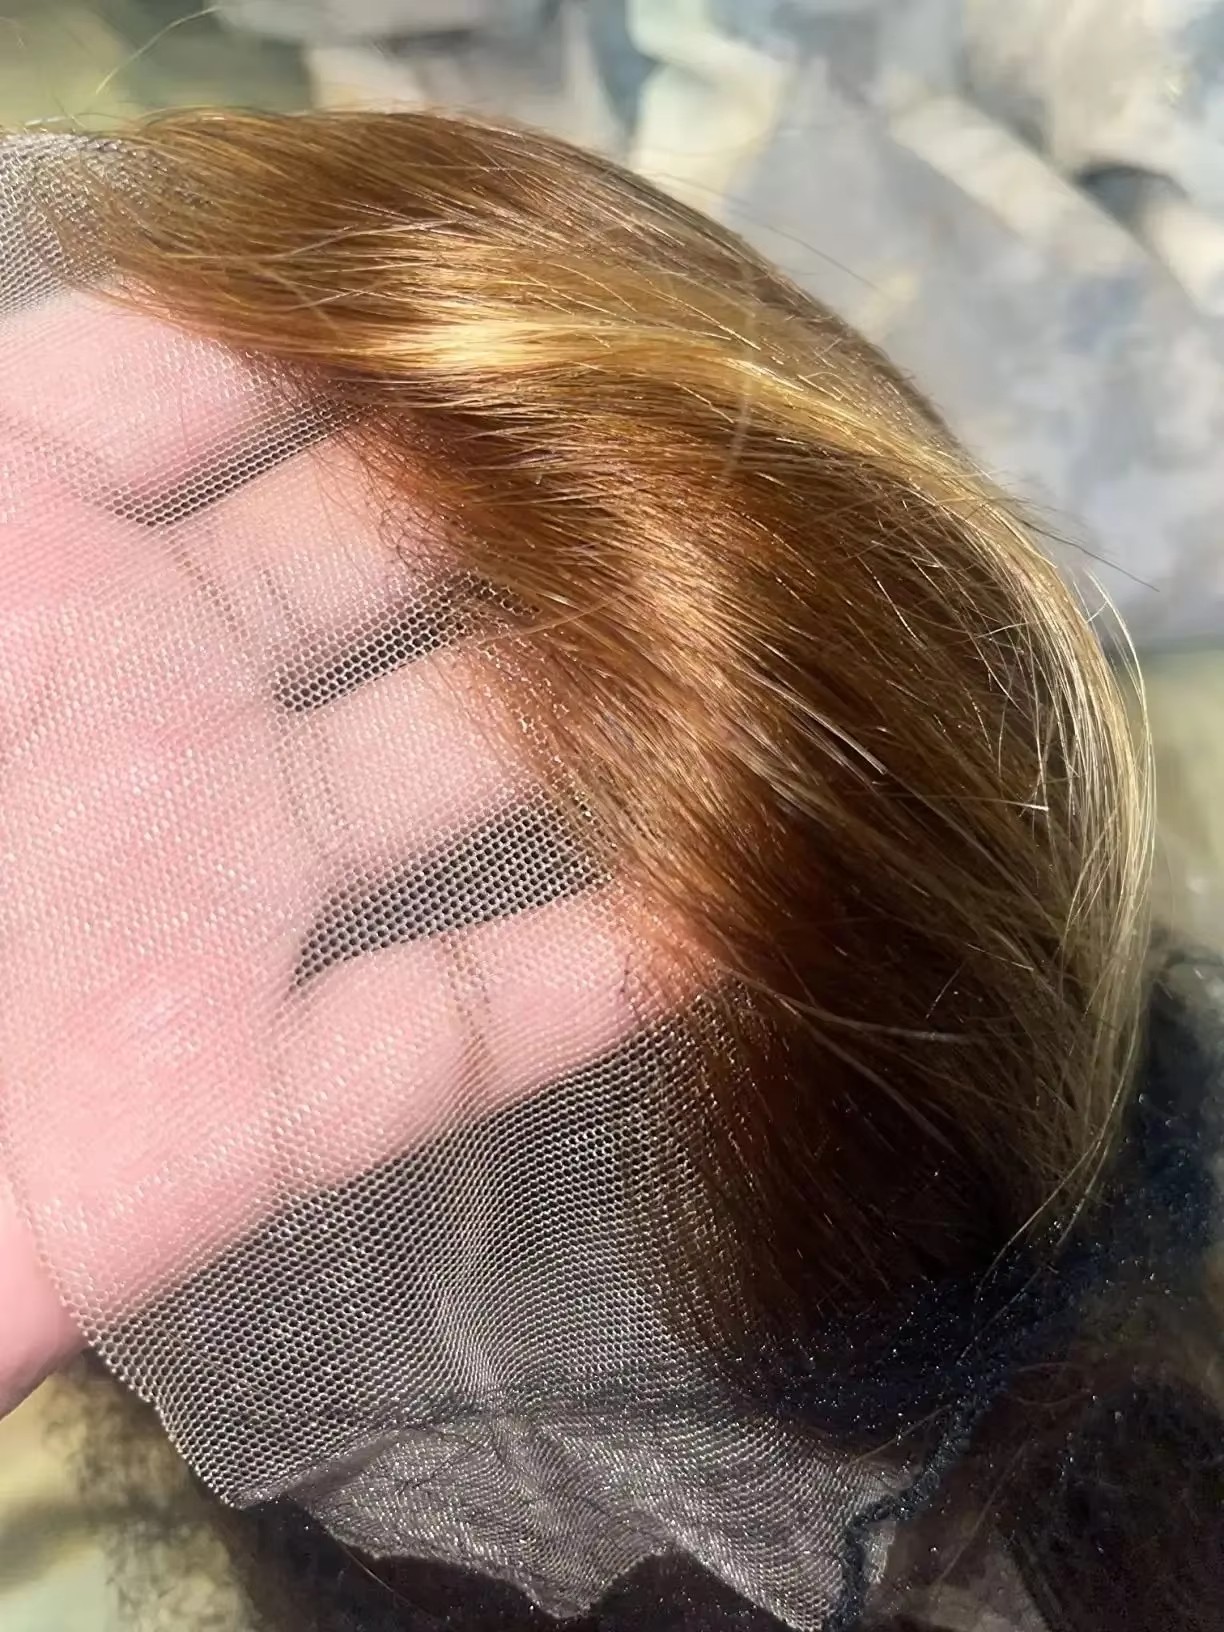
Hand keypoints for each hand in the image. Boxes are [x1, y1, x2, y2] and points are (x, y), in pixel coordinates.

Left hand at [0, 293, 676, 1414]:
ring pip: (459, 778)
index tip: (514, 279)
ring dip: (600, 715)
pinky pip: (449, 1032)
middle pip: (384, 559)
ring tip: (760, 646)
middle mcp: (144, 703)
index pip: (211, 379)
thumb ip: (26, 431)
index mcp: (20, 556)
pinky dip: (594, 985)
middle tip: (691, 450)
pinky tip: (736, 913)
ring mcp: (214, 904)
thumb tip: (189, 280)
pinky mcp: (247, 1104)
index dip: (353, 318)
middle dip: (526, 496)